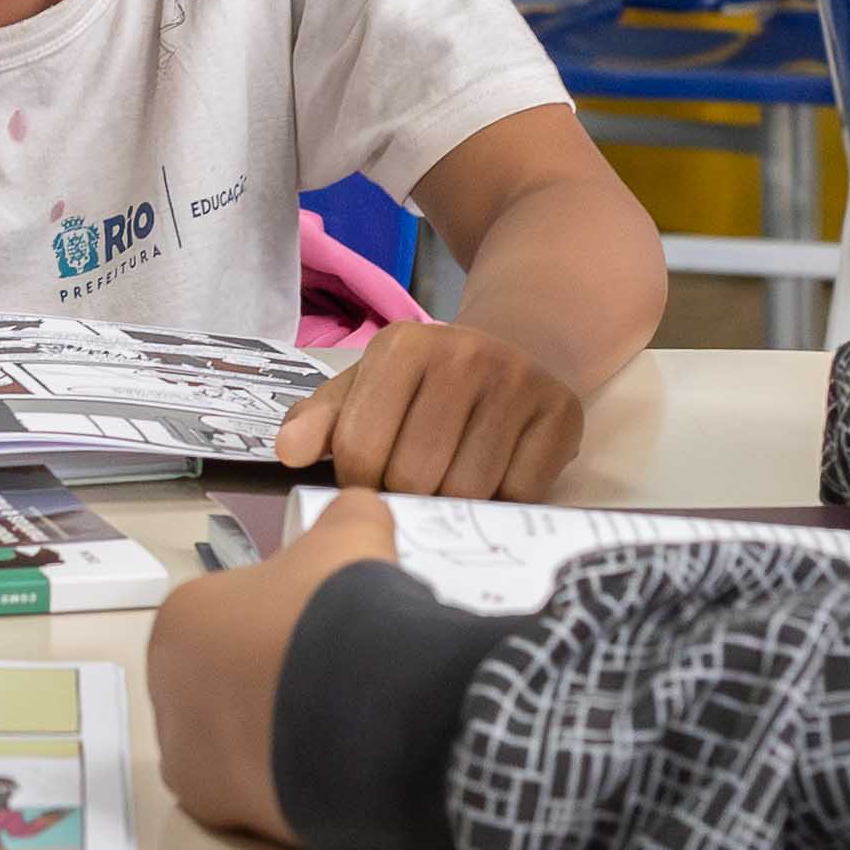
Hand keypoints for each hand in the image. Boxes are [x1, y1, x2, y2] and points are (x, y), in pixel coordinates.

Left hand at [150, 491, 396, 843]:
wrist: (361, 705)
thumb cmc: (339, 615)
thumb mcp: (352, 537)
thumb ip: (347, 517)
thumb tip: (360, 510)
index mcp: (181, 617)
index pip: (230, 619)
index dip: (282, 624)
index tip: (323, 632)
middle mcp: (164, 686)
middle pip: (222, 682)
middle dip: (270, 681)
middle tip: (331, 679)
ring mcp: (182, 752)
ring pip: (230, 739)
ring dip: (272, 733)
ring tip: (334, 724)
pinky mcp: (209, 807)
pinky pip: (247, 789)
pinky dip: (280, 781)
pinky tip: (325, 765)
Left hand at [275, 323, 582, 497]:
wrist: (517, 351)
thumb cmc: (426, 385)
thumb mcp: (367, 388)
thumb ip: (321, 420)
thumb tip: (288, 453)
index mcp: (403, 345)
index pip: (359, 449)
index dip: (359, 483)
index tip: (372, 480)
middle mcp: (463, 353)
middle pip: (413, 476)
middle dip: (406, 496)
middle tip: (415, 486)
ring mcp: (518, 381)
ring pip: (466, 491)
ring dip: (453, 504)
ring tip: (451, 481)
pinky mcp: (562, 413)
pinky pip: (520, 493)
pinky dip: (502, 501)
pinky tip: (495, 477)